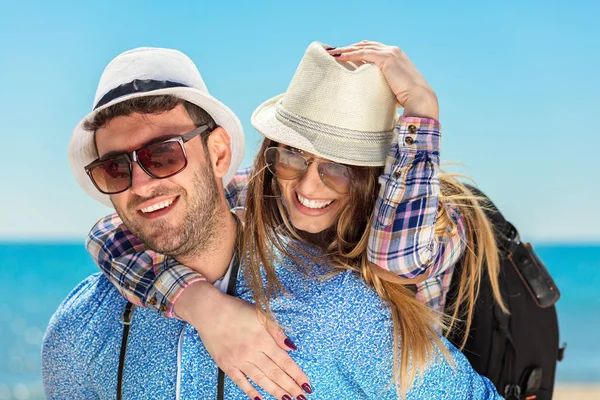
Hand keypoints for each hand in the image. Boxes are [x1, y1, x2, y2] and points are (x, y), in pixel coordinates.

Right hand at [175, 281, 311, 399]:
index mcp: (263, 340)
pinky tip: (259, 398)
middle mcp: (252, 353)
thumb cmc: (236, 310)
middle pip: (275, 373)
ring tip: (286, 399)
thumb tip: (292, 347)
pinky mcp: (226, 365)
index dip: (297, 375)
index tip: (307, 385)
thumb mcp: (260, 315)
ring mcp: (239, 360)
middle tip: (302, 397)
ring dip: (275, 391)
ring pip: (261, 379)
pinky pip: (240, 381)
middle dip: (290, 387)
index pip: (285, 361)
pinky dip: (250, 391)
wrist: (209, 311)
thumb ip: (277, 332)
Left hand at [328, 41, 438, 119]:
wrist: (419, 99)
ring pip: (363, 47)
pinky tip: (339, 57)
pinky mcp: (386, 58)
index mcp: (395, 56)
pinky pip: (363, 53)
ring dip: (346, 49)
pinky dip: (350, 53)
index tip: (343, 56)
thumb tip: (369, 93)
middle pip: (365, 44)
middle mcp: (393, 50)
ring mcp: (391, 52)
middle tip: (334, 52)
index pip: (372, 49)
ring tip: (332, 53)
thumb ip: (381, 84)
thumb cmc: (407, 100)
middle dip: (349, 48)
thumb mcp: (391, 88)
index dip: (357, 51)